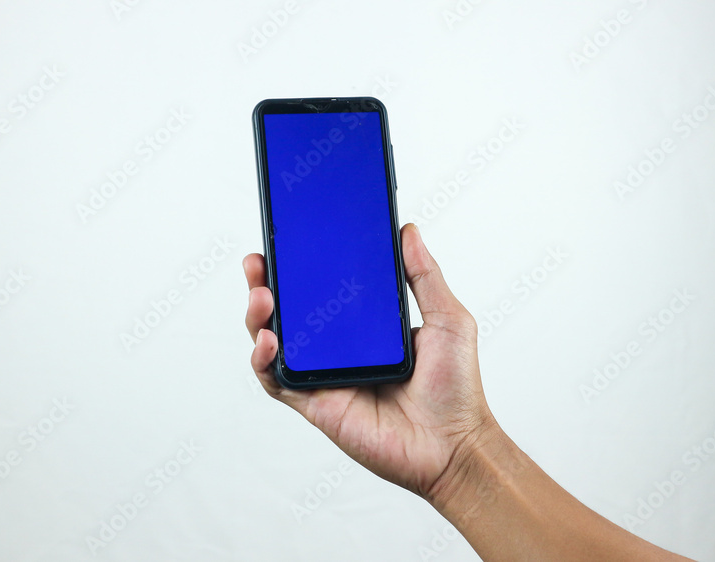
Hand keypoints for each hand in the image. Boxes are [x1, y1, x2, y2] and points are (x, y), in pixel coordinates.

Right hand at [243, 223, 497, 499]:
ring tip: (262, 293)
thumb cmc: (455, 388)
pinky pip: (277, 381)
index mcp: (364, 327)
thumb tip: (407, 230)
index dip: (301, 266)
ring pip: (274, 343)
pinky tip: (268, 340)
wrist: (454, 445)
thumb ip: (424, 275)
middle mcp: (339, 350)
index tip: (288, 238)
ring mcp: (324, 376)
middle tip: (259, 261)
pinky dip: (263, 360)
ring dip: (258, 317)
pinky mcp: (316, 405)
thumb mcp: (447, 319)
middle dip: (266, 283)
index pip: (323, 289)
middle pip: (290, 312)